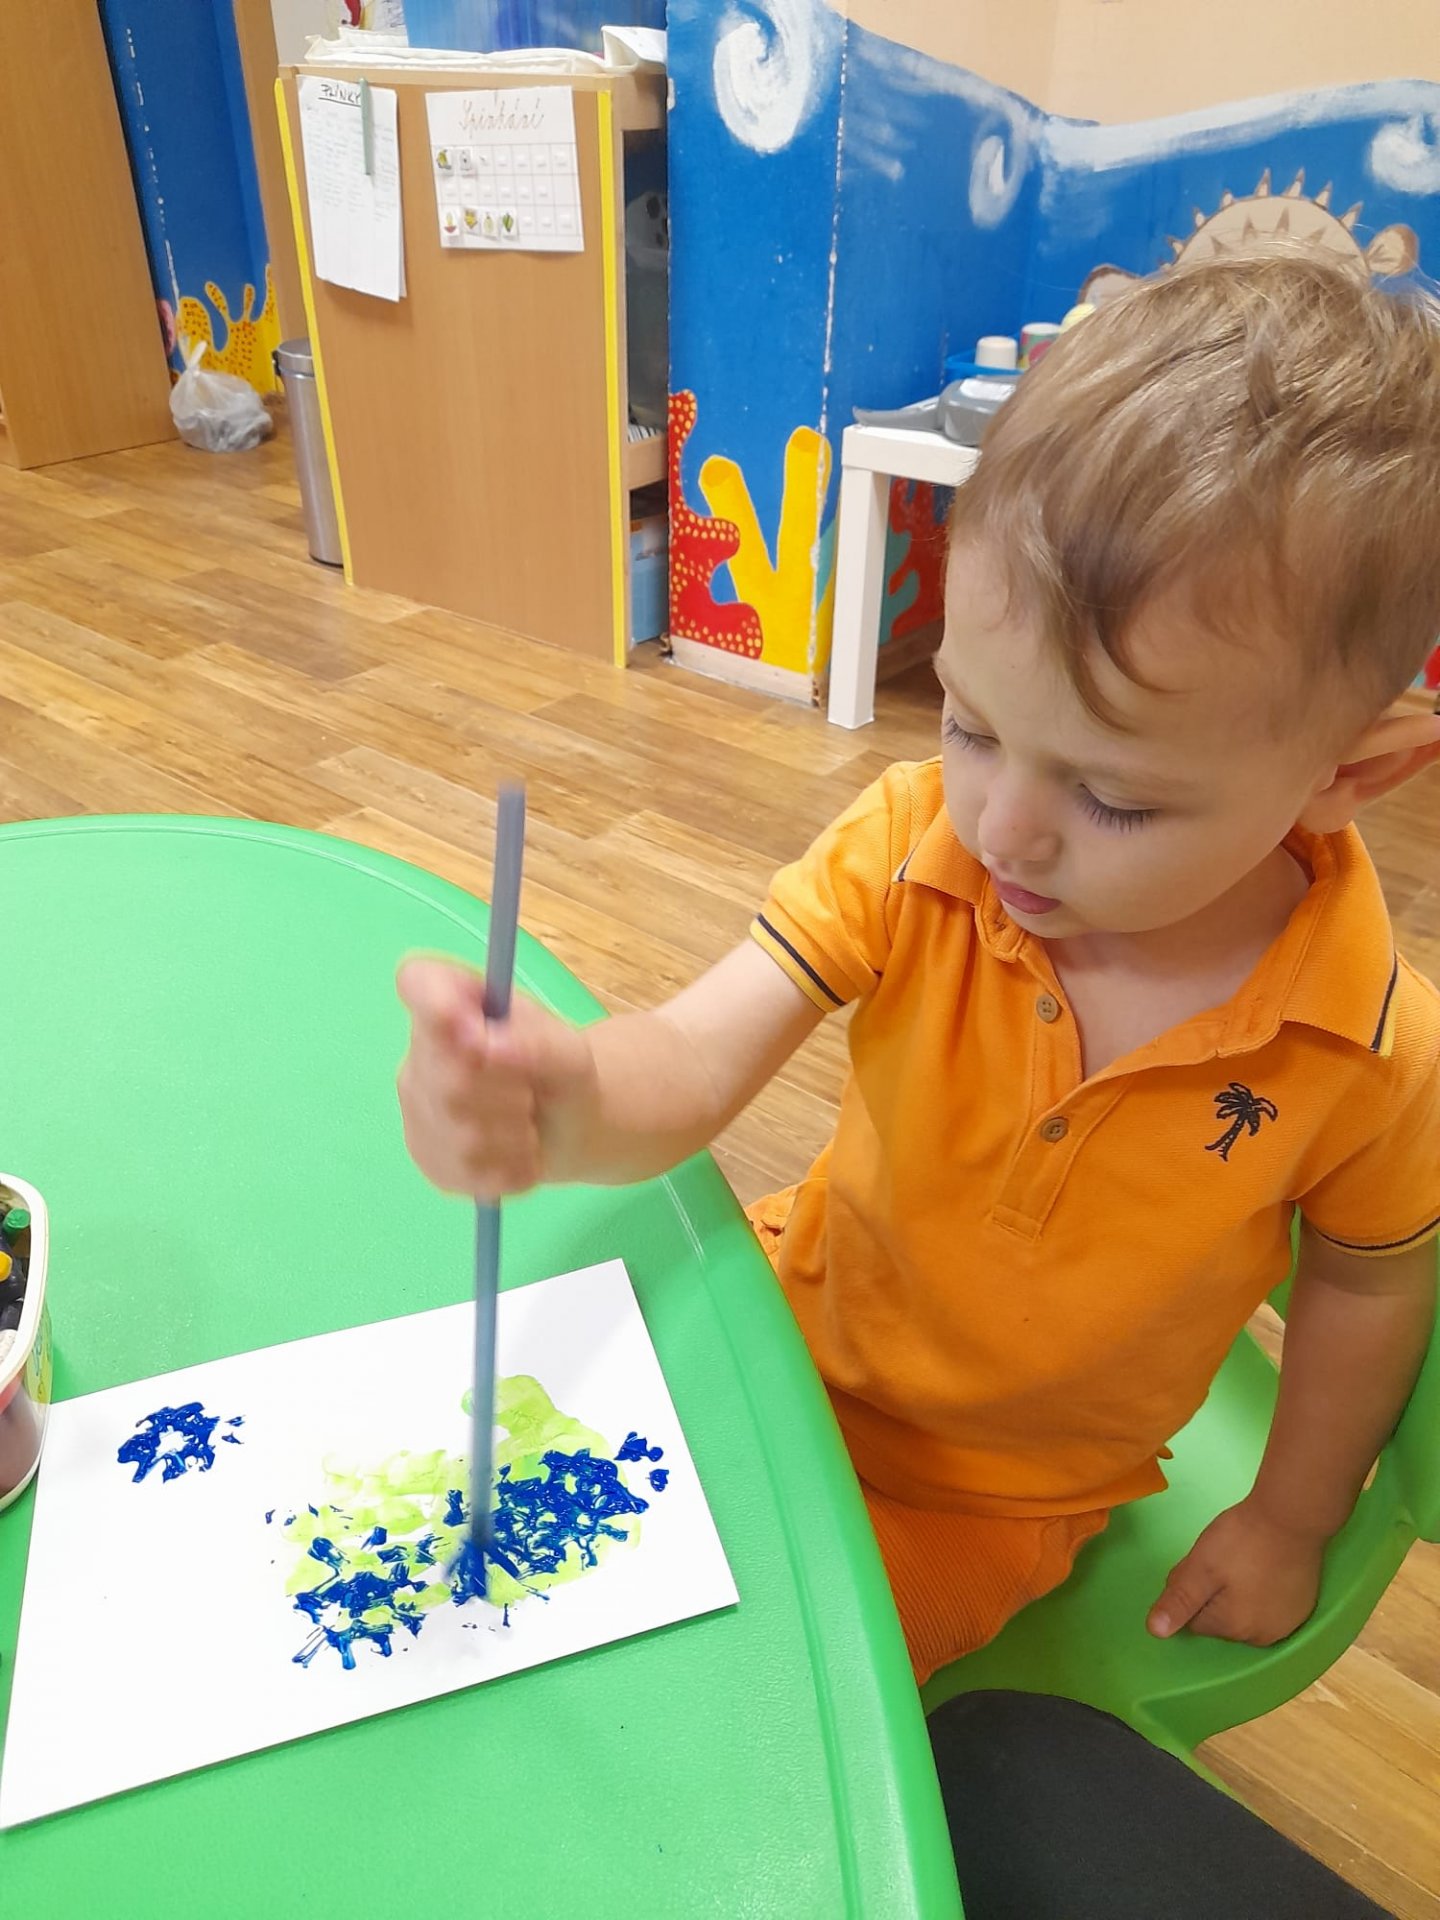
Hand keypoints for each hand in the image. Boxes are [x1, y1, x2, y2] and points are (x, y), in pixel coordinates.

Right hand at [396, 958, 597, 1198]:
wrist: (568, 1126)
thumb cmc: (561, 1072)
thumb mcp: (569, 1052)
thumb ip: (535, 1044)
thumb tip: (485, 1046)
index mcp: (452, 1004)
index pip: (418, 980)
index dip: (436, 1002)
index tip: (473, 1026)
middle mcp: (419, 1052)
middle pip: (447, 1076)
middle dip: (506, 1092)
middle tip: (529, 1091)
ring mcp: (416, 1107)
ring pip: (459, 1133)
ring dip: (513, 1135)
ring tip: (527, 1124)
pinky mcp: (427, 1157)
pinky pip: (466, 1170)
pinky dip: (508, 1168)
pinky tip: (517, 1153)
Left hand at [1146, 1498, 1325, 1646]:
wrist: (1292, 1517)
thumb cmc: (1242, 1540)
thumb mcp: (1200, 1567)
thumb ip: (1178, 1601)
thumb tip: (1155, 1632)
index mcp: (1233, 1629)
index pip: (1195, 1620)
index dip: (1192, 1590)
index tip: (1202, 1565)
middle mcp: (1262, 1637)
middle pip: (1221, 1618)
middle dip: (1215, 1594)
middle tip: (1223, 1560)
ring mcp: (1287, 1624)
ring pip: (1245, 1612)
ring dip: (1240, 1593)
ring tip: (1246, 1561)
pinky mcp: (1302, 1607)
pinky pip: (1270, 1606)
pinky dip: (1264, 1591)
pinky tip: (1265, 1567)